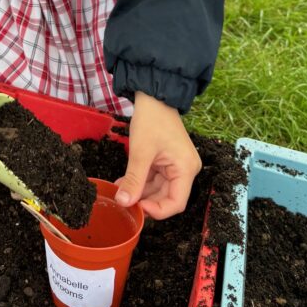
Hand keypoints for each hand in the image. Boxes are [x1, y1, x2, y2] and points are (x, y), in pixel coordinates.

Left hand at [115, 92, 201, 219]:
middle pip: (167, 197)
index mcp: (186, 169)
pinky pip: (155, 178)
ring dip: (140, 191)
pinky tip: (124, 182)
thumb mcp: (140, 152)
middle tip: (124, 201)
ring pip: (158, 189)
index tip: (137, 207)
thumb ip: (133, 179)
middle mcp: (185, 170)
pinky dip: (141, 181)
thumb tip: (124, 203)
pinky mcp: (167, 161)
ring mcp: (176, 165)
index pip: (176, 203)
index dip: (157, 210)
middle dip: (145, 200)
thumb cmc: (152, 120)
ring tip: (120, 190)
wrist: (154, 96)